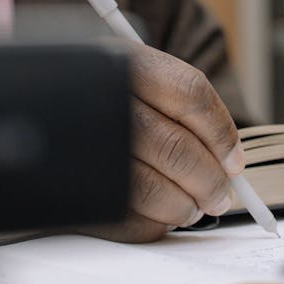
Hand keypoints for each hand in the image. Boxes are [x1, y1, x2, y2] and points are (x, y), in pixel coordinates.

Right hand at [92, 45, 244, 242]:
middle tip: (222, 195)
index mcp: (124, 61)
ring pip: (152, 187)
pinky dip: (156, 222)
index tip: (235, 161)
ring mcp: (85, 143)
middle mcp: (101, 98)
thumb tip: (231, 163)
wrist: (49, 104)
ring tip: (195, 206)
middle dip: (210, 181)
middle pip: (175, 148)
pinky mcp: (77, 187)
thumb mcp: (137, 75)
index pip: (190, 94)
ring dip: (186, 206)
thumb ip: (184, 107)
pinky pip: (127, 216)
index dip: (221, 133)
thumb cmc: (108, 94)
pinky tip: (161, 212)